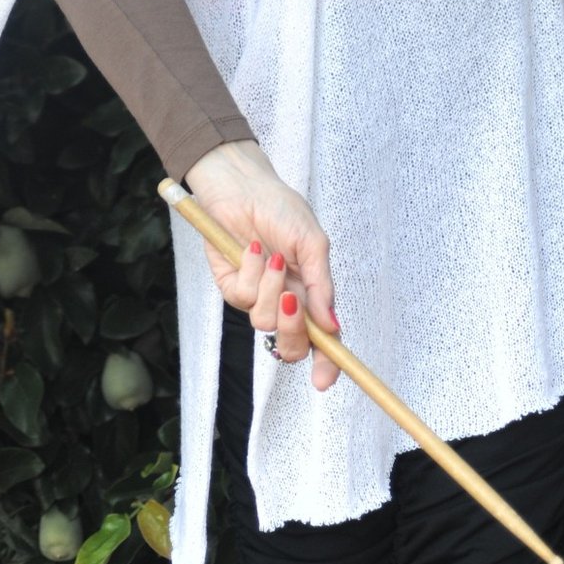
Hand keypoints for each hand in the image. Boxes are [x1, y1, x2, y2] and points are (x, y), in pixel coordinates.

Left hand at [185, 139, 339, 390]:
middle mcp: (284, 301)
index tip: (324, 380)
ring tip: (270, 256)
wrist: (241, 184)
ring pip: (264, 322)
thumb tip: (332, 326)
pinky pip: (241, 298)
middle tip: (292, 300)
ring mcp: (257, 296)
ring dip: (269, 289)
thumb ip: (321, 286)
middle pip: (291, 345)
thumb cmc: (280, 207)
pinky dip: (250, 273)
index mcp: (310, 294)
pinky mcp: (231, 286)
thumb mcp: (311, 243)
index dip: (326, 364)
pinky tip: (252, 249)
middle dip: (293, 330)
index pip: (322, 340)